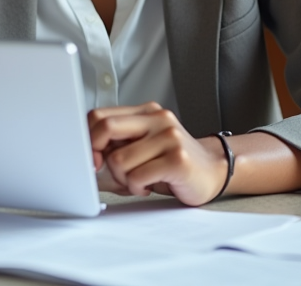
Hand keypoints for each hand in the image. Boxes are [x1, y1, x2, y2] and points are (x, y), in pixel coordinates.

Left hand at [88, 103, 226, 205]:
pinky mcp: (177, 159)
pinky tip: (149, 186)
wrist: (213, 171)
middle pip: (106, 128)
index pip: (101, 115)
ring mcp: (170, 137)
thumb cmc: (173, 161)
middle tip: (101, 168)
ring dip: (123, 179)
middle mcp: (158, 119)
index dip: (87, 137)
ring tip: (138, 180)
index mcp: (147, 112)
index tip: (90, 156)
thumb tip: (86, 152)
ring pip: (119, 160)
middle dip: (96, 154)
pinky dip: (136, 188)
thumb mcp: (145, 145)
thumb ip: (120, 141)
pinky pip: (137, 177)